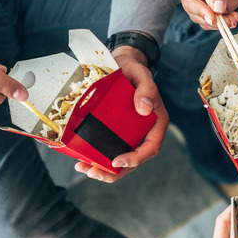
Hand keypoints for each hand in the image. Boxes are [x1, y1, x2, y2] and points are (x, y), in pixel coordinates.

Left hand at [74, 46, 168, 181]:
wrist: (121, 64)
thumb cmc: (134, 70)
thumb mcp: (142, 75)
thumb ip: (147, 90)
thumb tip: (144, 109)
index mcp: (156, 124)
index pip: (150, 148)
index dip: (136, 159)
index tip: (117, 161)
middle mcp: (143, 132)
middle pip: (133, 159)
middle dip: (115, 171)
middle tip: (95, 173)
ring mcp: (129, 134)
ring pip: (119, 158)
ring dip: (103, 169)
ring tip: (84, 169)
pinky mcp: (115, 132)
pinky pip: (108, 148)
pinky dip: (95, 157)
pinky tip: (81, 160)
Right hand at [177, 0, 237, 29]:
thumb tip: (217, 9)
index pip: (189, 2)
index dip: (200, 12)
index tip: (213, 18)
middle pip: (197, 16)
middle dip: (212, 21)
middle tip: (227, 21)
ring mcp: (205, 6)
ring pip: (207, 23)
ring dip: (222, 24)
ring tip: (234, 19)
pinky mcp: (216, 12)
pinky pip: (219, 23)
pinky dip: (228, 23)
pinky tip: (235, 17)